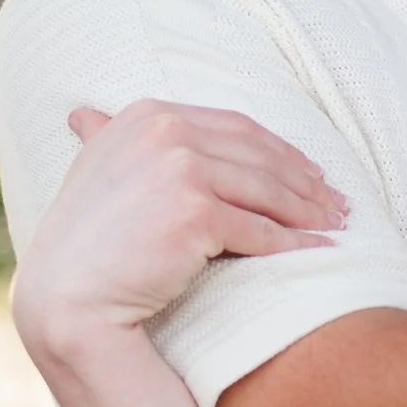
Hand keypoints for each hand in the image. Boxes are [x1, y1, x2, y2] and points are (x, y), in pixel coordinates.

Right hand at [11, 100, 344, 362]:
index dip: (282, 150)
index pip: (236, 127)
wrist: (68, 293)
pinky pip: (259, 229)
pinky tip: (319, 249)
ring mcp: (180, 168)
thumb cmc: (85, 241)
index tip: (311, 172)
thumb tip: (86, 114)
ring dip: (309, 210)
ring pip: (266, 190)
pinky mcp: (195, 212)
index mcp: (147, 114)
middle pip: (259, 155)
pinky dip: (296, 241)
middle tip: (338, 203)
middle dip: (305, 180)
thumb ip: (110, 138)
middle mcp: (164, 131)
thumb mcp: (96, 171)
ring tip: (337, 226)